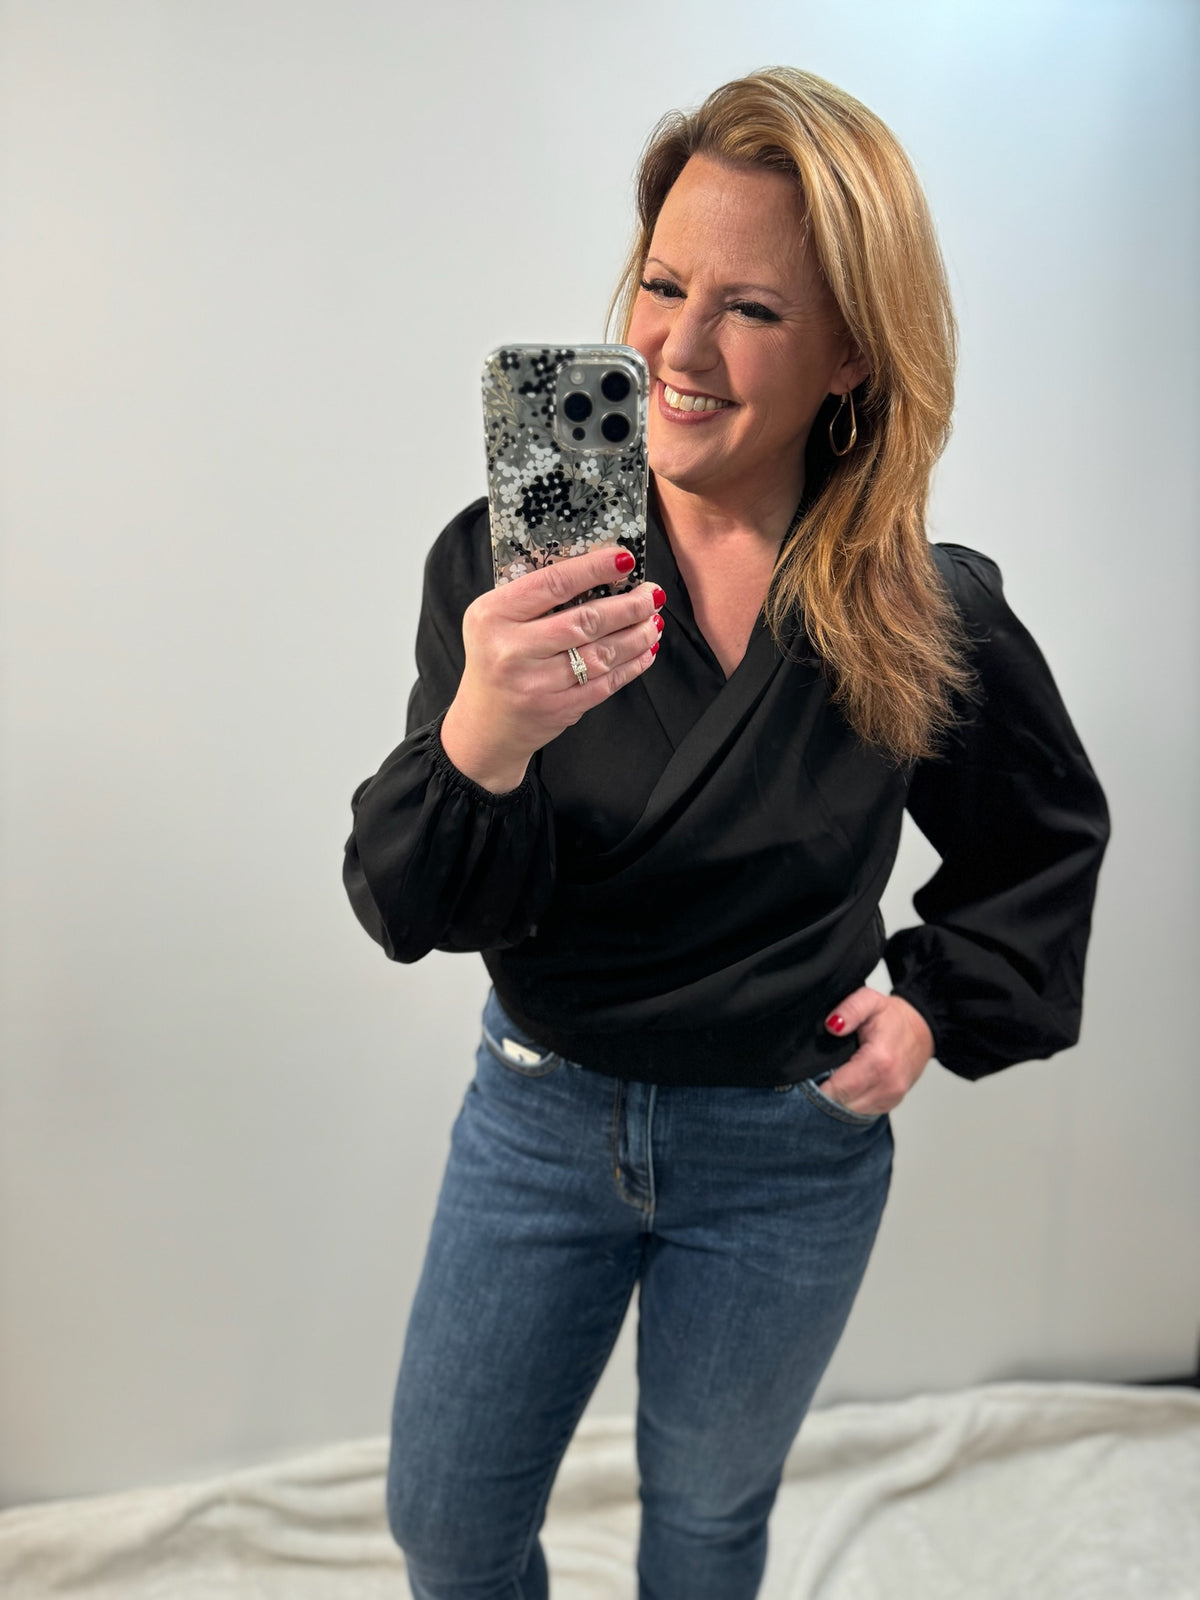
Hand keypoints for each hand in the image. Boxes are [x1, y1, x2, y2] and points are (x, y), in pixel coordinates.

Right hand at [441, 546, 663, 792]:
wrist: (486, 724)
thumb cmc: (495, 659)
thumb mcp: (497, 620)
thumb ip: (535, 597)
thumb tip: (599, 572)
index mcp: (494, 615)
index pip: (553, 583)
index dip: (594, 569)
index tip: (625, 559)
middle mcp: (512, 649)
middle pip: (585, 620)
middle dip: (628, 606)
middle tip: (652, 594)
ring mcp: (536, 683)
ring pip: (601, 653)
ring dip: (636, 635)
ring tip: (653, 620)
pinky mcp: (559, 709)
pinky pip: (606, 683)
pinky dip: (632, 664)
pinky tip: (645, 650)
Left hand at [819, 988, 933, 1116]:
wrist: (923, 1030)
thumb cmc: (894, 1017)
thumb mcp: (870, 1000)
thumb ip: (850, 1009)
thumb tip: (833, 1025)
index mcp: (880, 1060)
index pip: (840, 1088)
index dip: (819, 1086)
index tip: (808, 1077)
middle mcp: (888, 1083)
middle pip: (843, 1103)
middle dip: (826, 1093)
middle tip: (817, 1077)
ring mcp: (892, 1096)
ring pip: (852, 1110)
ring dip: (838, 1099)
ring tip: (831, 1080)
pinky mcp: (891, 1103)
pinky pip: (863, 1111)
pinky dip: (851, 1102)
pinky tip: (847, 1086)